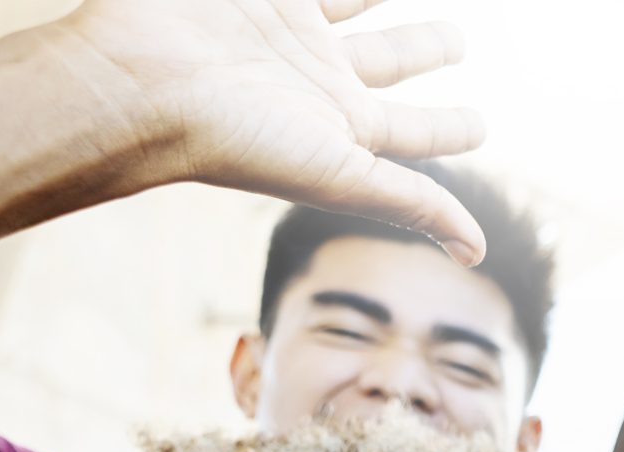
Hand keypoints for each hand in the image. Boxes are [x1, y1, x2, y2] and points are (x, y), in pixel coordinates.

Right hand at [52, 0, 488, 261]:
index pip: (415, 131)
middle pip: (390, 60)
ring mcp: (287, 30)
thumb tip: (477, 254)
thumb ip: (412, 203)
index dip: (452, 126)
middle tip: (459, 40)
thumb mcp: (341, 177)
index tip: (481, 125)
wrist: (143, 83)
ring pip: (353, 4)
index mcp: (343, 128)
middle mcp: (319, 78)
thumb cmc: (236, 141)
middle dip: (426, 47)